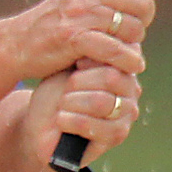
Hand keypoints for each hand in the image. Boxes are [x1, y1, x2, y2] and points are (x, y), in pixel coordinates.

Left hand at [0, 64, 144, 171]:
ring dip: (71, 102)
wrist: (40, 124)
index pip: (117, 55)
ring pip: (101, 102)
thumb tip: (103, 36)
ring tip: (62, 106)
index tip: (72, 66)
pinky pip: (96, 126)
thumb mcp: (67, 66)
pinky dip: (70, 120)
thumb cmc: (54, 91)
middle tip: (65, 90)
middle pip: (111, 77)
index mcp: (122, 66)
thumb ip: (88, 52)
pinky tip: (61, 120)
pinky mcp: (117, 135)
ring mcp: (127, 113)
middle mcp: (131, 88)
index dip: (88, 60)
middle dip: (77, 82)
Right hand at [11, 0, 164, 82]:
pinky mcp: (75, 38)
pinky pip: (118, 50)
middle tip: (127, 31)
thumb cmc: (59, 22)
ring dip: (133, 45)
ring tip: (118, 48)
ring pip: (135, 29)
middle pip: (143, 1)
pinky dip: (128, 61)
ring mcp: (80, 13)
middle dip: (143, 21)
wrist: (17, 45)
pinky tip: (127, 65)